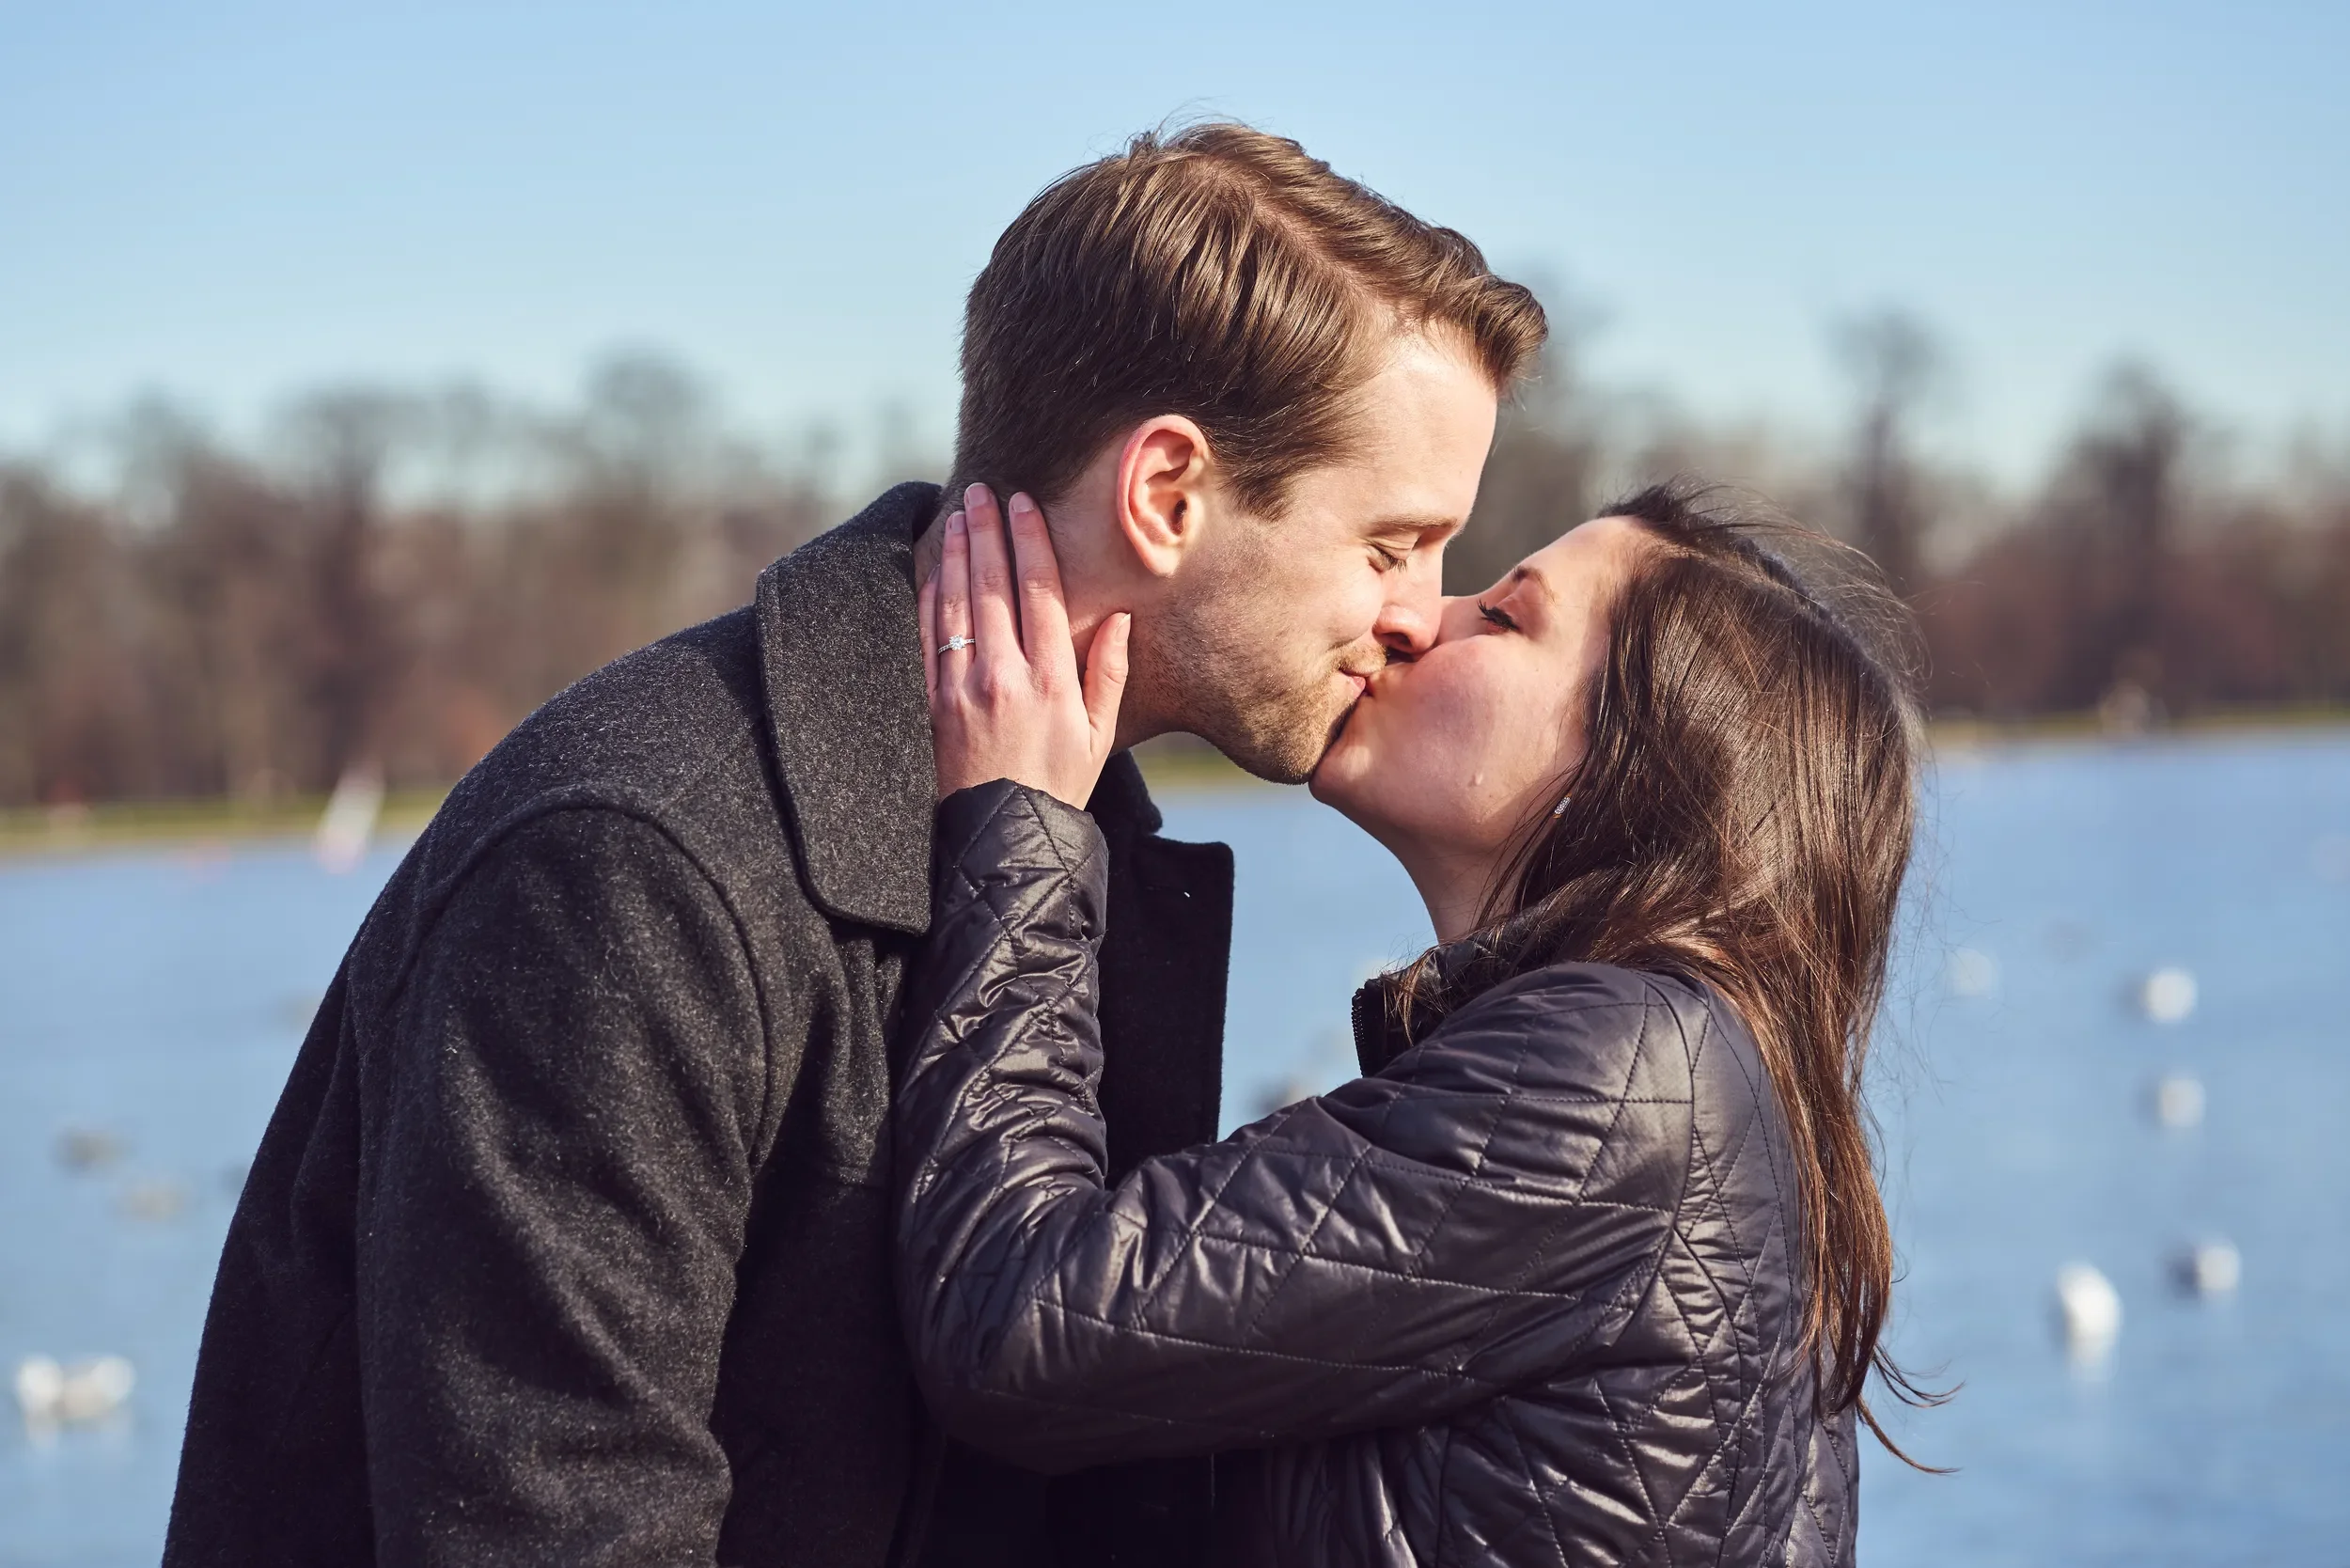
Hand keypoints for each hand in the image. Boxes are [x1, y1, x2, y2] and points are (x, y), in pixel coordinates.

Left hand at [921, 485, 1130, 808]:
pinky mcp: (931, 703)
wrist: (1001, 840)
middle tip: (982, 489)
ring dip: (955, 553)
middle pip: (992, 586)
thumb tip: (1118, 618)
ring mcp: (961, 689)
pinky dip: (929, 597)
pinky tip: (932, 569)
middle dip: (987, 531)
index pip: (1039, 593)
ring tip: (957, 515)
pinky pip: (927, 637)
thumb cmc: (1058, 787)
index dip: (1030, 542)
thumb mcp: (1099, 735)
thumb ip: (1108, 674)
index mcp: (1051, 682)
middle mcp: (1003, 678)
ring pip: (955, 604)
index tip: (1024, 504)